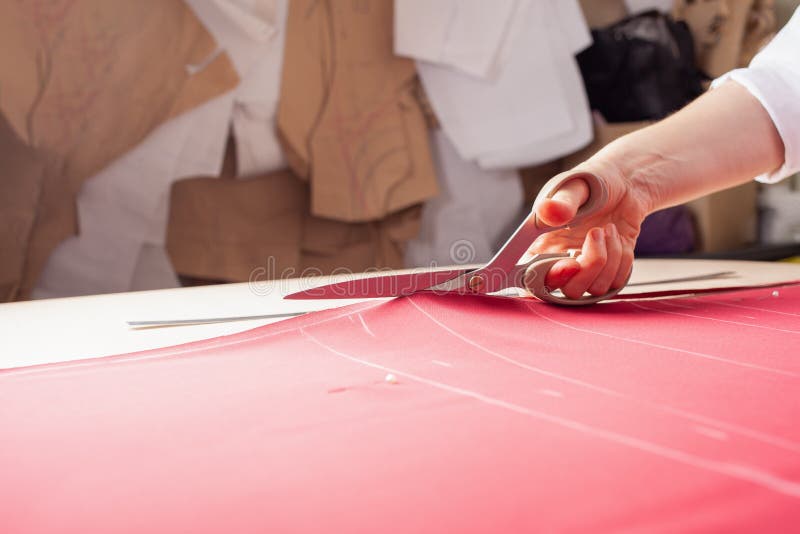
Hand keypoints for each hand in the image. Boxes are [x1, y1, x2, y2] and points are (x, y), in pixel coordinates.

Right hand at [528, 159, 651, 298]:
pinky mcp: (608, 272)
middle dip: (589, 266)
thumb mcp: (574, 187)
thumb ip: (561, 203)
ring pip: (595, 288)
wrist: (624, 183)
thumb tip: (549, 212)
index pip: (530, 277)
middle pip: (568, 290)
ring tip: (608, 228)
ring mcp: (584, 270)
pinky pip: (616, 281)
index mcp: (541, 244)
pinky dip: (623, 258)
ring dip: (610, 256)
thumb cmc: (591, 183)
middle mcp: (560, 262)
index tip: (570, 264)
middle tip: (595, 233)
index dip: (546, 279)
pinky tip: (617, 237)